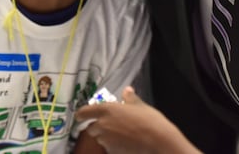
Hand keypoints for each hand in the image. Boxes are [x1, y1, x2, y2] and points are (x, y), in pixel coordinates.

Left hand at [75, 86, 201, 153]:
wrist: (157, 140)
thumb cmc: (149, 120)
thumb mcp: (140, 105)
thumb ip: (130, 98)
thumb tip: (127, 91)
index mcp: (107, 110)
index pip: (84, 112)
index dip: (81, 114)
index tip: (81, 115)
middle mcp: (102, 125)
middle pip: (90, 128)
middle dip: (96, 127)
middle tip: (108, 124)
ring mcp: (106, 140)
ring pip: (99, 138)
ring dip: (105, 136)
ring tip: (119, 133)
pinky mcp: (112, 151)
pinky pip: (108, 147)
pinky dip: (113, 144)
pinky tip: (125, 141)